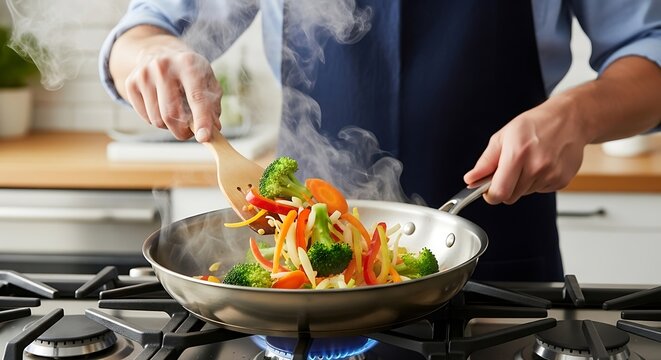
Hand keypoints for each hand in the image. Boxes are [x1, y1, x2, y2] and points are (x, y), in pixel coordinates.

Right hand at [124, 47, 220, 141]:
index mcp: (188, 63)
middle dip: (183, 131)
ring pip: (157, 119)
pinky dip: (156, 120)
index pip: (196, 97)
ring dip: (169, 126)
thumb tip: (211, 131)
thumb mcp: (208, 82)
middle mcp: (163, 66)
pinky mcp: (131, 83)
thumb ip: (213, 107)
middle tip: (189, 133)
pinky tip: (161, 107)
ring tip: (176, 115)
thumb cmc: (190, 73)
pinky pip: (145, 117)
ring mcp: (144, 73)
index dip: (202, 120)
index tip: (203, 138)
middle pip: (172, 113)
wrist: (161, 53)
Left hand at [464, 95, 587, 204]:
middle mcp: (537, 166)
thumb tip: (471, 179)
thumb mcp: (503, 136)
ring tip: (529, 162)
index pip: (499, 192)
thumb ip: (486, 161)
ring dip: (522, 183)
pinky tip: (542, 164)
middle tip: (510, 169)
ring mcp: (551, 175)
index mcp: (518, 154)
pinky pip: (540, 190)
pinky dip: (537, 182)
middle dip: (505, 187)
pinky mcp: (562, 181)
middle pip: (510, 196)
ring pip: (525, 194)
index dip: (490, 195)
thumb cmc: (535, 125)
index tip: (488, 190)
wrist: (569, 119)